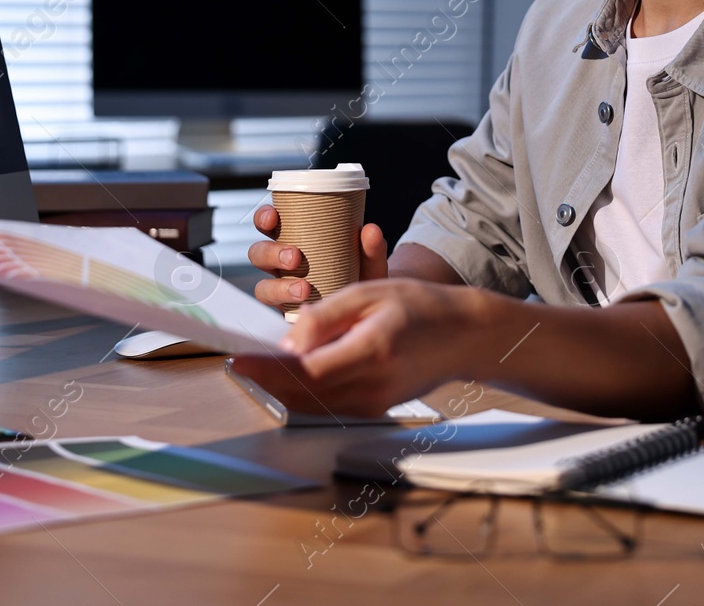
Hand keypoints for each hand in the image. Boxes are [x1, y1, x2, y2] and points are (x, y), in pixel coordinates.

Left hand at [231, 278, 484, 416]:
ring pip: (311, 405)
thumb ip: (325, 318)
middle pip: (302, 395)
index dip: (267, 370)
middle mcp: (372, 387)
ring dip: (280, 388)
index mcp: (372, 352)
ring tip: (258, 365)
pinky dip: (302, 392)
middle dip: (265, 381)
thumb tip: (287, 344)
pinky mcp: (374, 409)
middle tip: (241, 361)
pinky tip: (290, 373)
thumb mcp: (369, 293)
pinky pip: (327, 405)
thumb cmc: (421, 307)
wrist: (464, 336)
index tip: (239, 360)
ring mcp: (374, 404)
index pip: (307, 372)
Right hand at [245, 204, 388, 309]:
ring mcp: (282, 291)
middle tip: (295, 257)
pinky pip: (274, 314)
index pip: (269, 224)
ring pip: (262, 286)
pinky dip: (285, 310)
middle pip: (258, 254)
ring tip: (303, 289)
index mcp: (295, 241)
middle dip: (270, 253)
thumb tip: (370, 230)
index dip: (264, 218)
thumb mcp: (370, 263)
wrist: (369, 316)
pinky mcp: (286, 315)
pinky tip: (304, 309)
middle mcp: (282, 265)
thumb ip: (372, 249)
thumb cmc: (363, 280)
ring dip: (277, 286)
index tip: (273, 217)